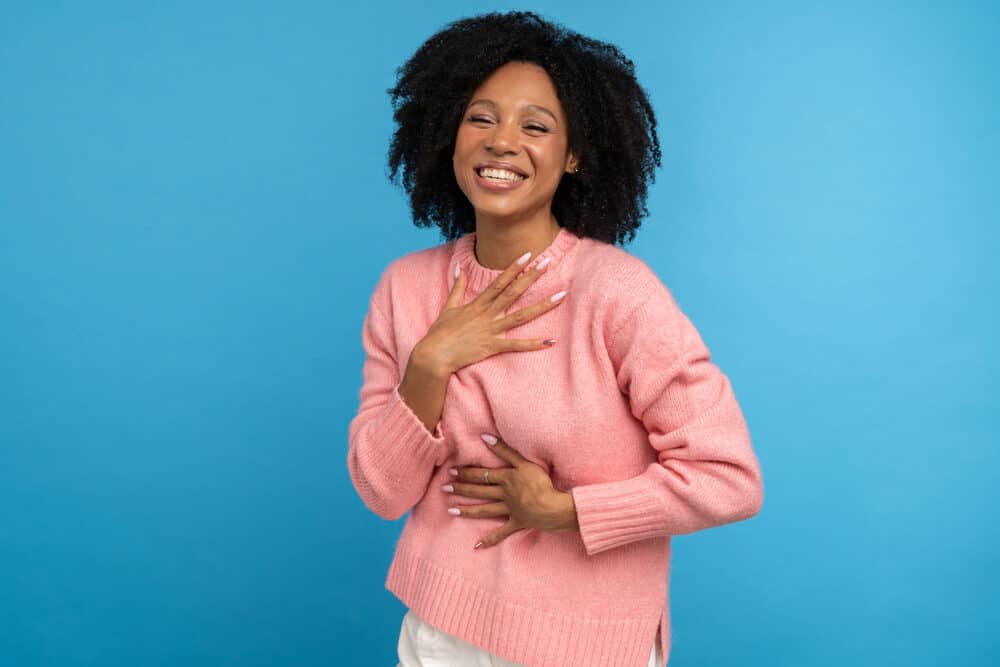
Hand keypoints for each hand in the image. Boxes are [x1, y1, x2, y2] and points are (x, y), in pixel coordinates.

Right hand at [413, 250, 566, 375]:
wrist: (433, 355)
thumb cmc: (440, 332)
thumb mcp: (449, 306)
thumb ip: (458, 286)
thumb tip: (459, 267)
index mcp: (478, 303)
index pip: (500, 281)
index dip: (514, 267)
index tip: (528, 254)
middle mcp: (487, 314)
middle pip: (513, 292)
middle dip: (532, 276)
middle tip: (548, 262)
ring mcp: (491, 330)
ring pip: (521, 316)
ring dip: (542, 306)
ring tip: (561, 296)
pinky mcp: (492, 347)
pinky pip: (516, 345)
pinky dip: (534, 344)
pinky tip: (551, 341)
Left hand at [443, 433, 578, 549]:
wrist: (551, 507)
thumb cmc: (541, 482)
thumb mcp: (524, 462)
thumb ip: (505, 450)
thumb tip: (484, 437)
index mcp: (505, 479)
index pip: (482, 474)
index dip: (466, 472)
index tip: (451, 472)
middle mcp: (503, 495)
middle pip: (479, 491)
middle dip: (461, 489)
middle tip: (444, 488)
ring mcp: (509, 510)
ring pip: (484, 510)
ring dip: (467, 510)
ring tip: (451, 511)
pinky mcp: (516, 523)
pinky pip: (501, 533)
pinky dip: (490, 540)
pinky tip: (477, 546)